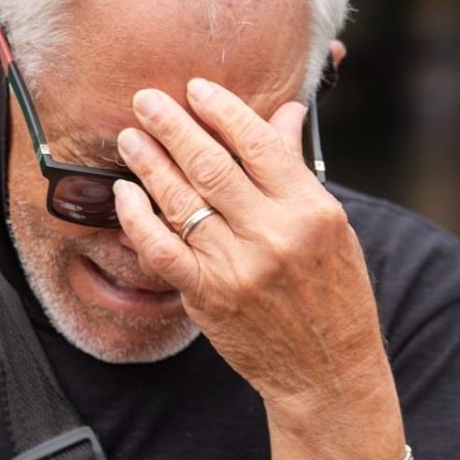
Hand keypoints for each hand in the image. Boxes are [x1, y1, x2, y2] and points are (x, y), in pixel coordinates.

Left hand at [113, 78, 403, 459]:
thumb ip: (298, 169)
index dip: (221, 110)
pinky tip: (125, 194)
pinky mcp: (208, 296)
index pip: (258, 143)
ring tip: (130, 137)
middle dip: (173, 126)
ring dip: (149, 163)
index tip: (196, 88)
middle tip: (146, 99)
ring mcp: (237, 267)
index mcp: (310, 209)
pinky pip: (162, 249)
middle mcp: (273, 234)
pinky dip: (138, 219)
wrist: (327, 371)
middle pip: (211, 165)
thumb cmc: (334, 293)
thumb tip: (285, 112)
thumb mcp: (332, 226)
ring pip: (182, 201)